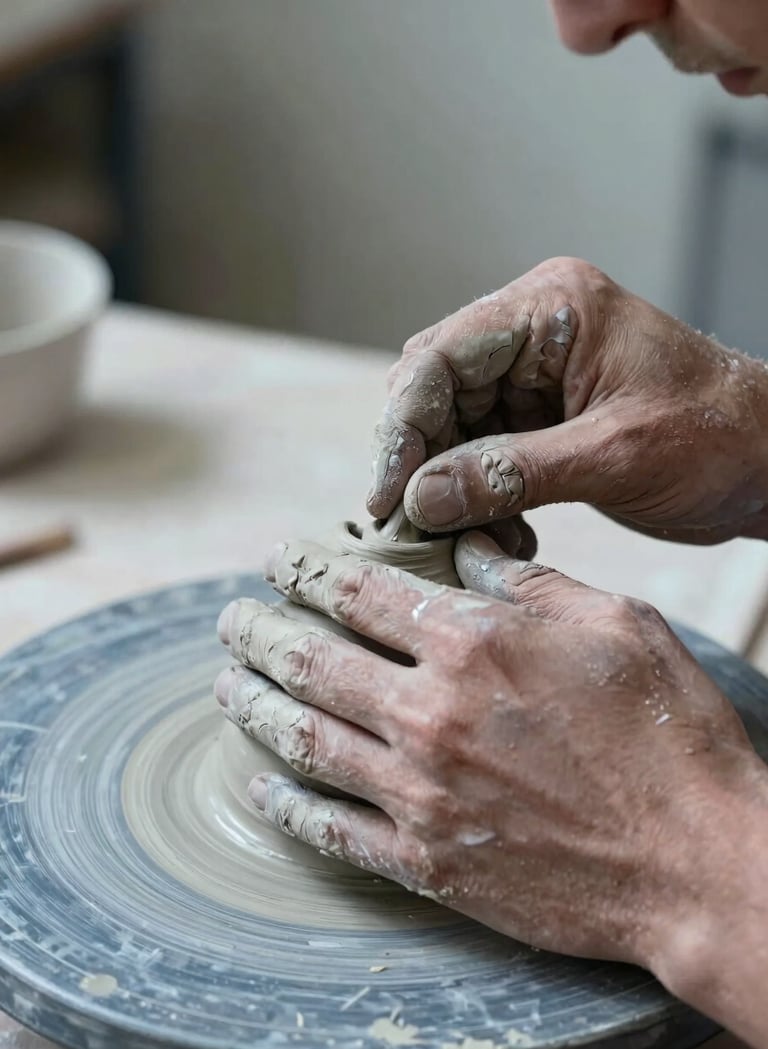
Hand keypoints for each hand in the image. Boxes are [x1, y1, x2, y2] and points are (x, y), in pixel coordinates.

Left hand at [214, 535, 762, 973]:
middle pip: (310, 660)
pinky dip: (285, 803)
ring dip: (251, 705)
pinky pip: (331, 828)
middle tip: (229, 620)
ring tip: (224, 685)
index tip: (277, 561)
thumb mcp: (615, 623)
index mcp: (473, 642)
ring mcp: (420, 791)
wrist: (697, 864)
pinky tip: (260, 783)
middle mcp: (430, 711)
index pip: (359, 591)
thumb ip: (530, 583)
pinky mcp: (428, 860)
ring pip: (303, 737)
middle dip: (257, 632)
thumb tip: (470, 550)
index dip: (306, 570)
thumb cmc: (668, 733)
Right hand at [367, 257, 767, 544]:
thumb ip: (511, 473)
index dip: (403, 428)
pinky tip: (500, 533)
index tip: (387, 497)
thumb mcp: (614, 455)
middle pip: (434, 389)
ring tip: (467, 538)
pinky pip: (481, 452)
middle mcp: (532, 330)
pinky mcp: (540, 414)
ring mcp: (534, 373)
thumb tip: (420, 499)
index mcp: (551, 308)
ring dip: (448, 487)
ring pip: (451, 427)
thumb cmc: (717, 437)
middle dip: (420, 459)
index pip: (440, 357)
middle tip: (410, 525)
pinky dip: (479, 496)